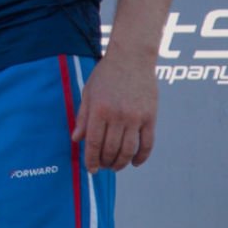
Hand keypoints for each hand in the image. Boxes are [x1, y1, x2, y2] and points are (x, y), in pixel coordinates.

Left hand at [71, 51, 156, 170]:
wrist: (132, 57)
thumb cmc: (106, 74)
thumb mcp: (89, 92)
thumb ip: (83, 117)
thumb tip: (76, 139)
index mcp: (99, 109)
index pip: (94, 143)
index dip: (91, 160)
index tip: (91, 169)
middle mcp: (117, 115)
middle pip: (111, 149)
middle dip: (105, 162)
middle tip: (103, 166)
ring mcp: (136, 117)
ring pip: (129, 150)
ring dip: (121, 163)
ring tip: (116, 166)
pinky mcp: (150, 117)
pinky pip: (147, 144)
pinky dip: (141, 157)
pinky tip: (135, 162)